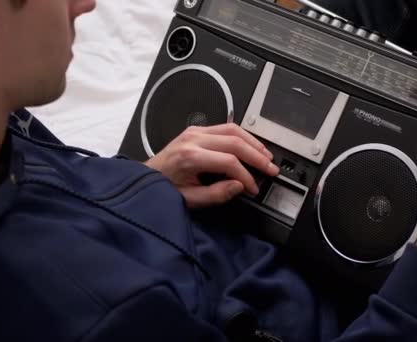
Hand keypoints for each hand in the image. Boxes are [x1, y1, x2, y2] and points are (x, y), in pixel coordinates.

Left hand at [144, 124, 279, 207]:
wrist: (145, 178)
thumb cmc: (163, 189)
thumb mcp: (190, 200)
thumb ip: (216, 194)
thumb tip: (239, 185)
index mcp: (190, 157)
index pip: (229, 162)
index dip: (246, 176)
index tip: (253, 188)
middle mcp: (192, 139)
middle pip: (235, 141)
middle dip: (257, 156)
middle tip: (271, 169)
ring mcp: (194, 132)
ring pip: (233, 129)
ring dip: (253, 142)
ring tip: (266, 156)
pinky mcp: (196, 130)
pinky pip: (225, 127)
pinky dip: (242, 136)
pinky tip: (251, 146)